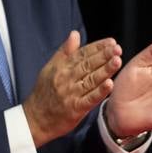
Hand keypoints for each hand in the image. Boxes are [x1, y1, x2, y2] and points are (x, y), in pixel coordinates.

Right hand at [23, 31, 121, 147]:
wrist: (34, 119)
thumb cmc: (44, 93)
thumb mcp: (50, 69)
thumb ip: (65, 51)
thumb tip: (75, 33)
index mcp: (61, 68)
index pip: (82, 54)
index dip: (97, 47)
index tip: (111, 42)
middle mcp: (66, 79)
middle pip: (87, 65)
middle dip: (104, 55)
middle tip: (117, 48)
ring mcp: (71, 94)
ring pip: (91, 79)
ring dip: (105, 70)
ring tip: (117, 61)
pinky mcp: (75, 109)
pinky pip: (89, 99)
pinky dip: (99, 91)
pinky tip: (110, 84)